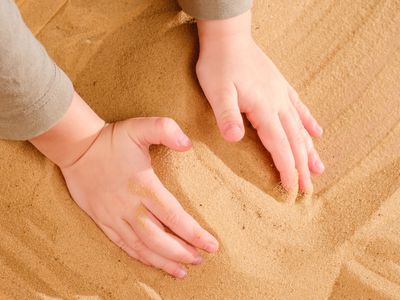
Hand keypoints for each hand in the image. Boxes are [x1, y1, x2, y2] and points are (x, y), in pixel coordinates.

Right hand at [31, 92, 218, 277]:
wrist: (76, 147)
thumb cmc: (112, 138)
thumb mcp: (140, 126)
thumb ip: (166, 130)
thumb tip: (188, 144)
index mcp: (143, 186)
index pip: (174, 216)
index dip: (194, 233)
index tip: (211, 245)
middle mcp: (130, 206)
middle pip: (159, 238)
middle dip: (182, 252)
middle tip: (200, 259)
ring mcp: (115, 216)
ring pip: (142, 246)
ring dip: (163, 261)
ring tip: (182, 271)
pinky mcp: (103, 220)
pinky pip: (123, 244)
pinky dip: (140, 256)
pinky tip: (152, 262)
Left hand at [196, 10, 324, 192]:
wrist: (228, 38)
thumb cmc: (218, 65)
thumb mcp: (216, 91)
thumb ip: (227, 115)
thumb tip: (235, 139)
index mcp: (263, 109)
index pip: (278, 146)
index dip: (287, 169)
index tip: (292, 189)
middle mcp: (278, 104)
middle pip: (294, 141)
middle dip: (302, 167)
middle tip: (309, 189)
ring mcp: (281, 95)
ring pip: (300, 128)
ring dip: (309, 149)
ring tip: (320, 168)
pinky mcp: (280, 87)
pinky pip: (299, 108)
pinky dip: (309, 122)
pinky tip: (318, 132)